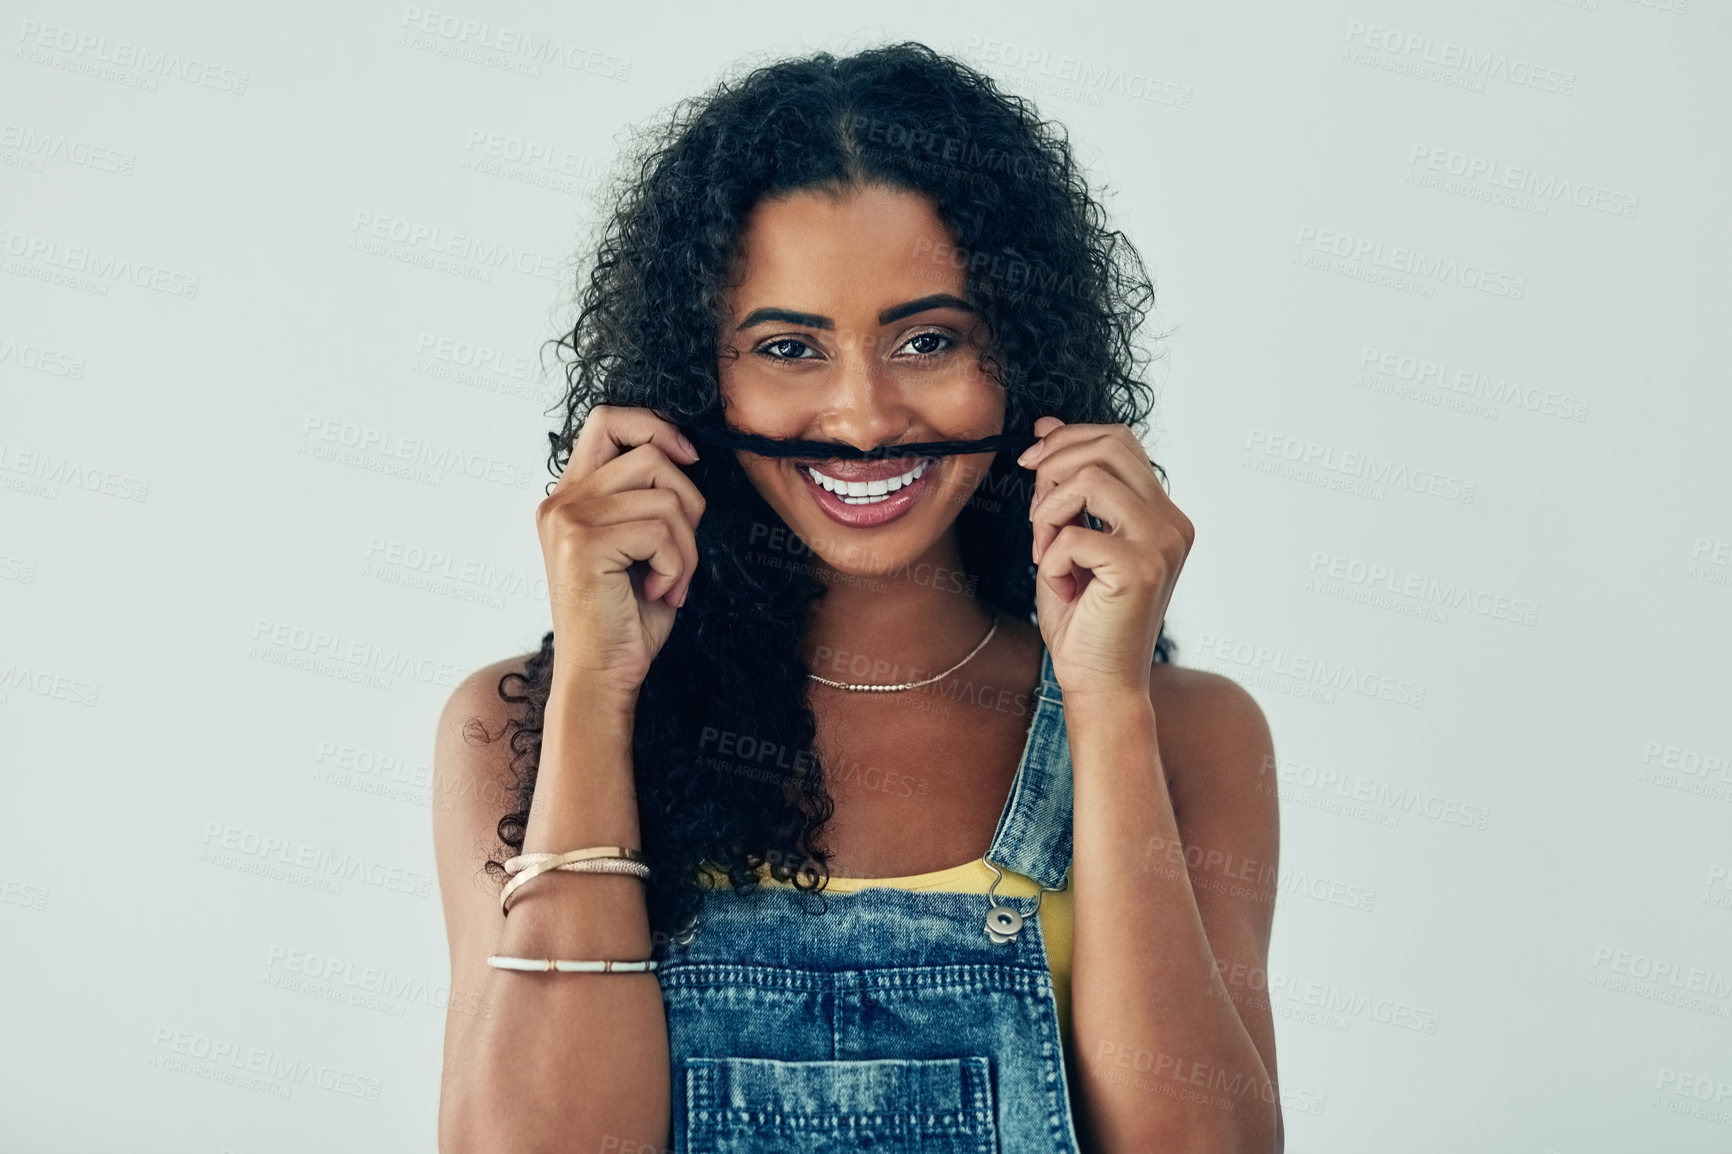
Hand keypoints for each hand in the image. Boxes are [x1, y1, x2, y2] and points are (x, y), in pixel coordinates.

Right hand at [535, 404, 705, 700]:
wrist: (601, 676)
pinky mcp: (584, 545)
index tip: (688, 460)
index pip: (608, 419)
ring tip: (669, 581)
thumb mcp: (639, 545)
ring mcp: (568, 520)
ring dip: (686, 546)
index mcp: (571, 496)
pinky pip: (662, 533)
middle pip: (651, 454)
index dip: (657, 427)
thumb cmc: (626, 619)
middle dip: (688, 503)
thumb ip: (647, 497)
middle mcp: (561, 501)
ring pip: (665, 498)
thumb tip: (685, 455)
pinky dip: (677, 566)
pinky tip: (658, 593)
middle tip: (680, 554)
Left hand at [1018, 415, 1191, 700]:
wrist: (1099, 683)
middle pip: (1110, 445)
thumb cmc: (1083, 618)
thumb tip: (1047, 426)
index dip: (1068, 440)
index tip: (1032, 462)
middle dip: (1055, 464)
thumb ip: (1065, 485)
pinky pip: (1074, 534)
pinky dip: (1051, 557)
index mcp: (1163, 513)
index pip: (1119, 442)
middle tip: (1033, 508)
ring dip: (1049, 510)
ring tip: (1045, 551)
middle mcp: (1172, 523)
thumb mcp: (1066, 537)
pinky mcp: (1140, 567)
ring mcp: (1162, 543)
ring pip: (1090, 477)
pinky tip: (1060, 584)